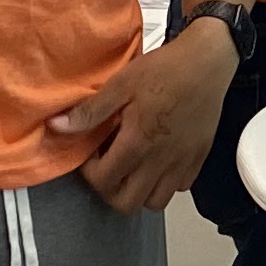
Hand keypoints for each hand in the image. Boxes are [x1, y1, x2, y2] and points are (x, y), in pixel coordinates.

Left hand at [52, 26, 239, 210]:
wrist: (208, 62)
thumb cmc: (165, 69)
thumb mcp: (121, 84)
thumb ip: (90, 112)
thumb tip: (56, 127)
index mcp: (138, 143)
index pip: (104, 181)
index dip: (90, 172)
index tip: (91, 154)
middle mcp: (160, 161)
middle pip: (127, 203)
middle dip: (110, 190)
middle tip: (107, 166)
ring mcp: (182, 163)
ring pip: (155, 202)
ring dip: (139, 191)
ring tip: (133, 166)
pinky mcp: (199, 159)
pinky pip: (179, 187)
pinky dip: (165, 182)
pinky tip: (158, 160)